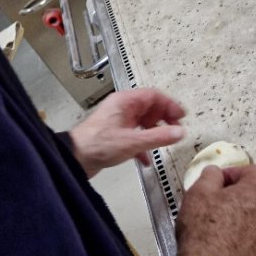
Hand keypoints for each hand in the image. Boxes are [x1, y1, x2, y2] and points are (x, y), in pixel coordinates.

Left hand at [67, 88, 186, 177]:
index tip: (180, 116)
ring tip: (163, 143)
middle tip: (175, 129)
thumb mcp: (133, 141)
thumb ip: (159, 136)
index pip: (153, 96)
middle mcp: (121, 108)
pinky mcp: (114, 135)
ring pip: (142, 123)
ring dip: (153, 133)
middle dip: (163, 119)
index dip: (169, 105)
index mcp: (125, 102)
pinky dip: (142, 146)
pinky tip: (145, 159)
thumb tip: (179, 132)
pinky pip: (134, 136)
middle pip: (149, 108)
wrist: (75, 159)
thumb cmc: (98, 145)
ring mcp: (117, 122)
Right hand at [174, 165, 255, 255]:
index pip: (251, 171)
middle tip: (217, 204)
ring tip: (219, 229)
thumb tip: (214, 174)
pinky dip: (246, 244)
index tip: (218, 181)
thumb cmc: (206, 235)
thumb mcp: (198, 193)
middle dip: (238, 198)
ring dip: (244, 222)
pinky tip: (226, 247)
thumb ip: (210, 176)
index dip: (231, 174)